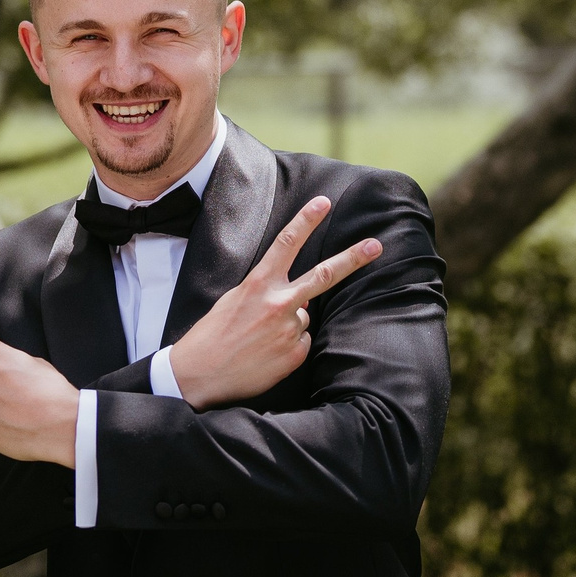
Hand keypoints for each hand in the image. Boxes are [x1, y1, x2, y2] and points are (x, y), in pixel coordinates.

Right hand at [166, 196, 381, 411]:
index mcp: (258, 284)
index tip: (323, 202)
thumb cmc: (213, 333)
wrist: (199, 374)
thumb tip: (300, 300)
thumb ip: (268, 292)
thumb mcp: (234, 299)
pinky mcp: (294, 354)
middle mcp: (278, 303)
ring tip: (259, 339)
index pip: (286, 244)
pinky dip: (287, 346)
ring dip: (287, 324)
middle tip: (376, 245)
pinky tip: (265, 354)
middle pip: (324, 275)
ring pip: (303, 316)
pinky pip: (301, 342)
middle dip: (353, 258)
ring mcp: (288, 329)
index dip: (306, 220)